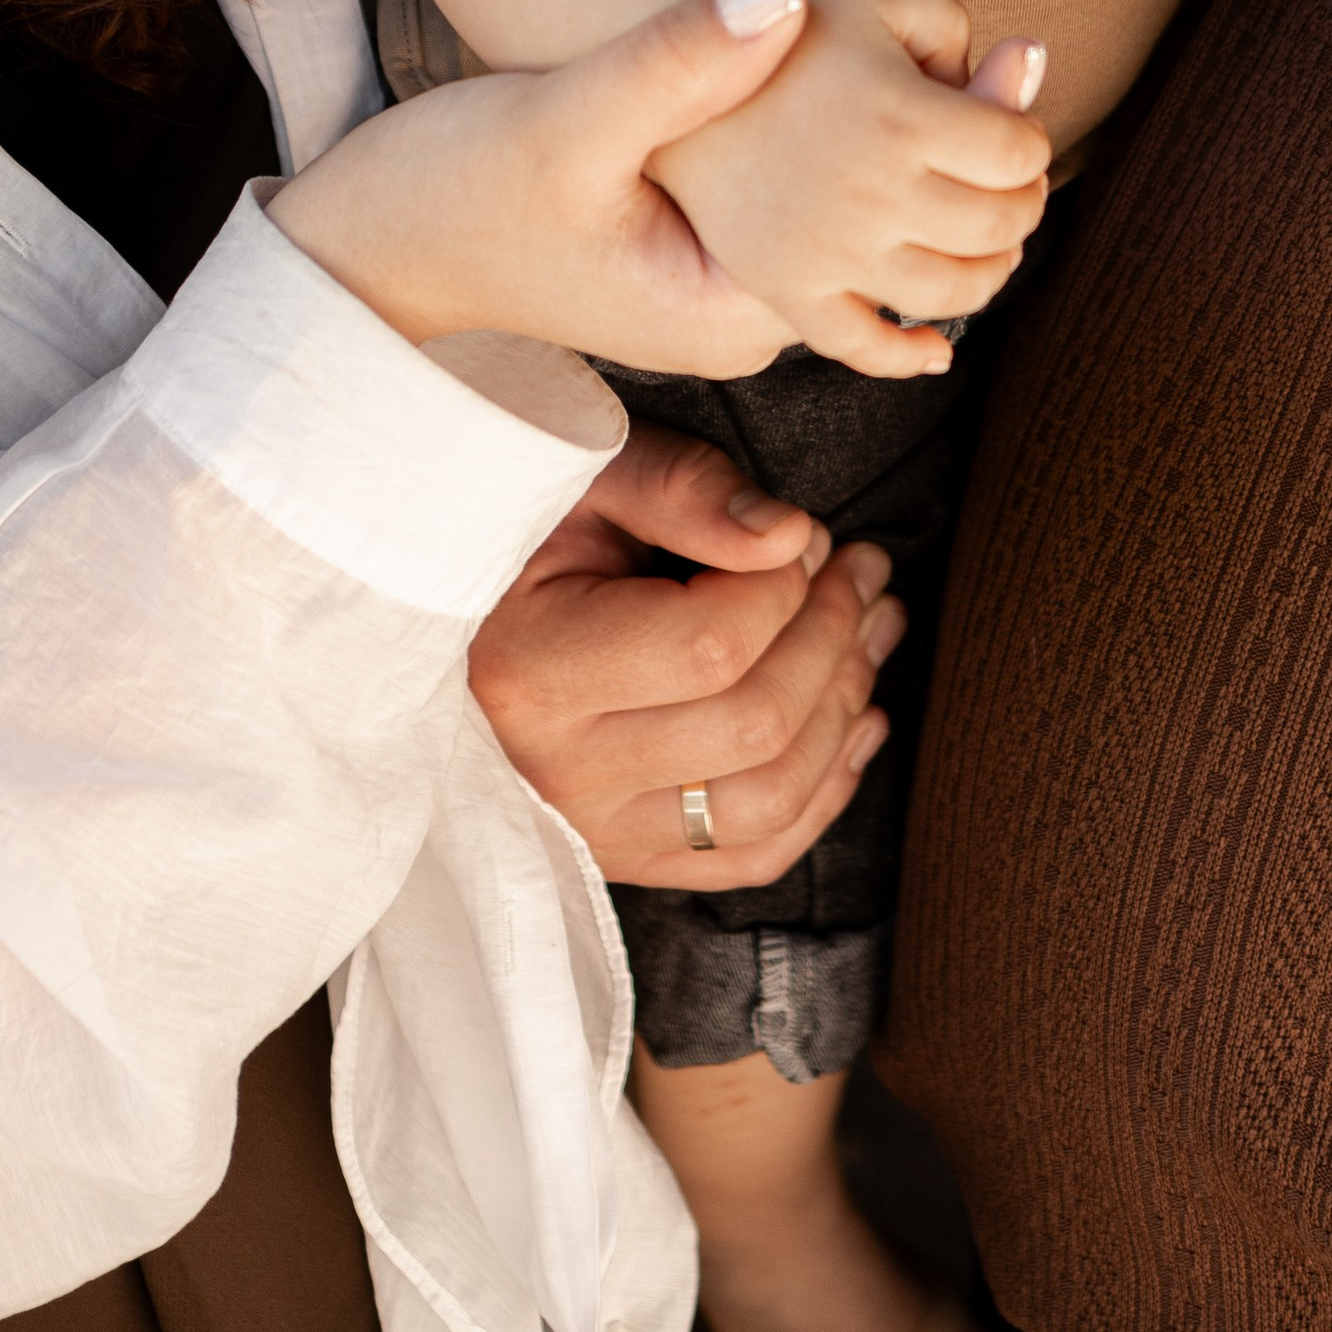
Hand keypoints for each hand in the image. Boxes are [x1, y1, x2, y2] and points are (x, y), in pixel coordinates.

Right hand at [272, 0, 811, 368]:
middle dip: (809, 25)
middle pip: (835, 153)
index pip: (859, 186)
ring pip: (792, 132)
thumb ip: (671, 65)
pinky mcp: (688, 225)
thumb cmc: (450, 195)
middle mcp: (746, 303)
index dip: (859, 65)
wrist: (366, 242)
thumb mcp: (560, 126)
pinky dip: (735, 57)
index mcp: (739, 308)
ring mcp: (718, 265)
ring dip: (773, 29)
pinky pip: (748, 132)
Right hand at [470, 424, 905, 886]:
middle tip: (860, 566)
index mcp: (532, 670)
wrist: (460, 609)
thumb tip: (792, 536)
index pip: (712, 647)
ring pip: (768, 802)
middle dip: (834, 635)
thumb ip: (685, 490)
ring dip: (844, 709)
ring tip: (872, 626)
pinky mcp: (625, 857)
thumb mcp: (591, 475)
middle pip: (754, 726)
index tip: (802, 533)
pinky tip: (856, 718)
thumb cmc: (531, 524)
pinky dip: (825, 792)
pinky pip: (752, 856)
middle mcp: (559, 772)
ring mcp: (593, 830)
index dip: (787, 585)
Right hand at [649, 0, 1050, 377]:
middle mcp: (871, 194)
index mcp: (901, 114)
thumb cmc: (781, 32)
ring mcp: (829, 255)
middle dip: (1022, 202)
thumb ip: (952, 24)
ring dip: (990, 270)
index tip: (1011, 128)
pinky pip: (862, 348)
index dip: (1029, 138)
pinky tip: (935, 351)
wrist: (666, 82)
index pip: (1018, 152)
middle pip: (999, 224)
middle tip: (1009, 183)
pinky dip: (908, 356)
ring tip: (982, 240)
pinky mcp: (787, 294)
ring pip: (952, 293)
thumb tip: (1030, 61)